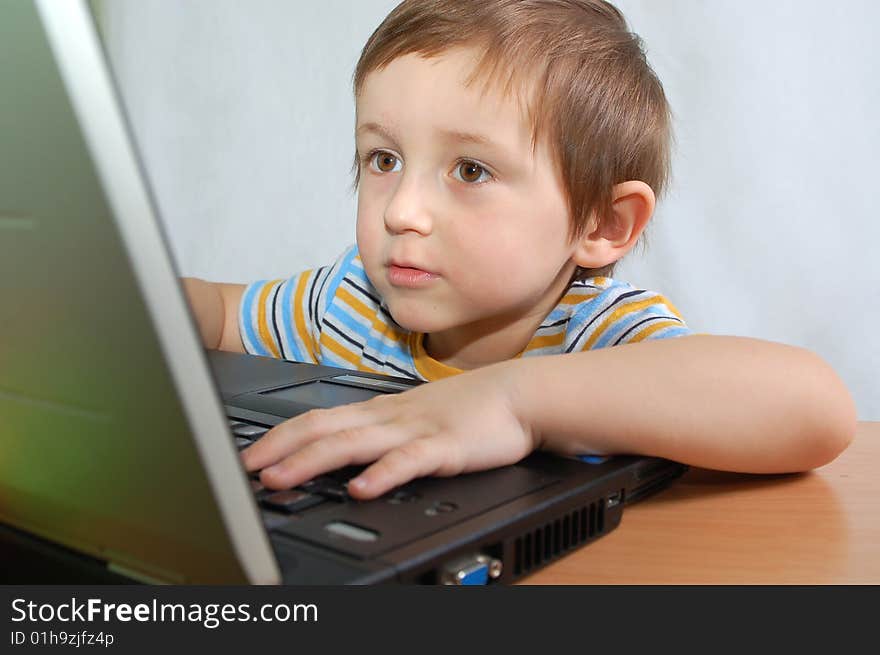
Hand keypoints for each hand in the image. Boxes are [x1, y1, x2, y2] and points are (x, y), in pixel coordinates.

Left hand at [240, 361, 536, 499]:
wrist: (516, 394)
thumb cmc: (467, 408)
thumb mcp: (413, 417)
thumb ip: (379, 434)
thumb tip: (343, 453)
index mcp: (379, 411)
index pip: (317, 419)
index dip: (279, 437)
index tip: (248, 455)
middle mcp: (388, 417)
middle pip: (323, 428)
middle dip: (280, 449)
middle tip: (245, 468)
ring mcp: (414, 430)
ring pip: (354, 443)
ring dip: (313, 460)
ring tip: (280, 479)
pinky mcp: (444, 447)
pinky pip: (409, 461)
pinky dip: (382, 474)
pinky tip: (362, 489)